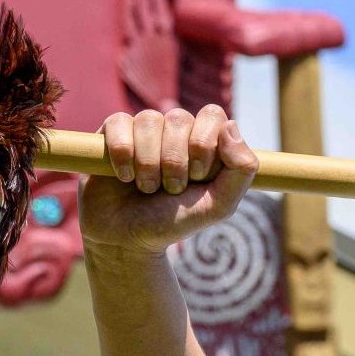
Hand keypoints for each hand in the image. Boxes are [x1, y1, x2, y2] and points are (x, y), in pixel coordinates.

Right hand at [79, 104, 256, 256]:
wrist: (128, 240)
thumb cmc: (175, 221)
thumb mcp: (219, 205)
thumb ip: (241, 169)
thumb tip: (230, 125)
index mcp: (205, 139)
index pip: (212, 115)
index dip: (204, 145)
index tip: (197, 177)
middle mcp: (176, 128)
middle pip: (179, 118)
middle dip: (175, 162)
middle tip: (170, 189)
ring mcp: (144, 128)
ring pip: (149, 120)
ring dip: (148, 164)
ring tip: (146, 188)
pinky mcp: (112, 132)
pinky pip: (119, 123)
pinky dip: (123, 154)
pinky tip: (124, 177)